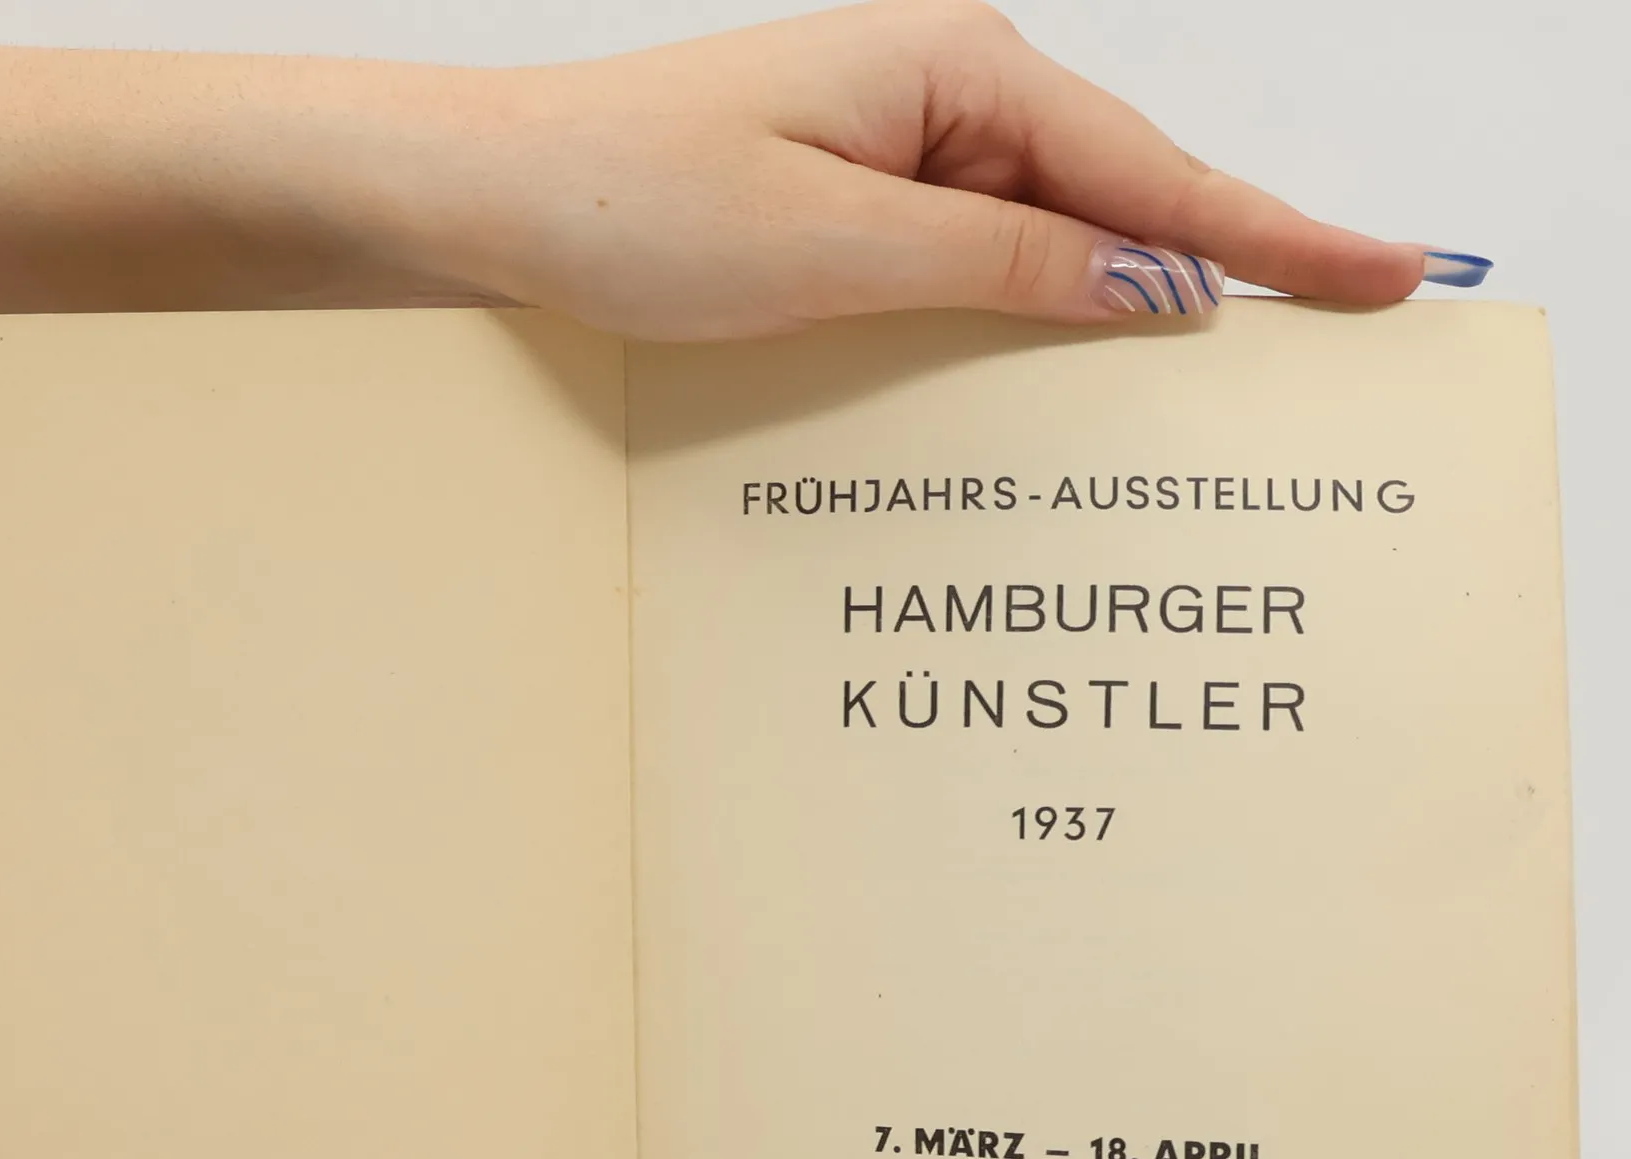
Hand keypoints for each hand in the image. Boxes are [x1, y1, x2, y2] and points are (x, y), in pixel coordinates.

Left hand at [393, 0, 1440, 334]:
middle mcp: (945, 97)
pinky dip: (1033, 314)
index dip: (1272, 235)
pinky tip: (1077, 361)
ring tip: (1233, 366)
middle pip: (1123, 198)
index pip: (1150, 173)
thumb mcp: (837, 245)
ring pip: (1056, 240)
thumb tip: (1147, 288)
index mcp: (957, 73)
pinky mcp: (865, 202)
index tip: (1379, 271)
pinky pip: (982, 262)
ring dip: (1125, 304)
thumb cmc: (635, 197)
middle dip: (1229, 265)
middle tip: (1352, 315)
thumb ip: (1003, 267)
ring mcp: (906, 151)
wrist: (498, 195)